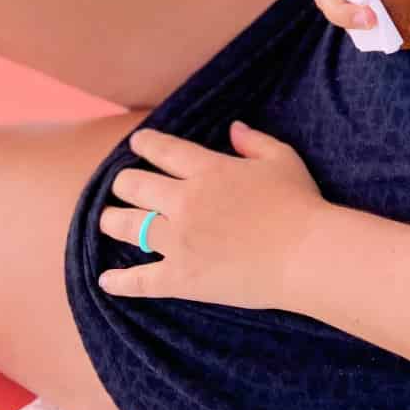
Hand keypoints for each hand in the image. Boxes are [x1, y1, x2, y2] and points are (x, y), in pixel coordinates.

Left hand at [97, 123, 322, 309]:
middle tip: (122, 186)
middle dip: (125, 183)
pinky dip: (118, 281)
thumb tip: (234, 128)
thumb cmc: (299, 203)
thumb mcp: (282, 159)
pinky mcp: (180, 278)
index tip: (136, 143)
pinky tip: (105, 280)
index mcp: (209, 170)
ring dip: (113, 221)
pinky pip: (139, 280)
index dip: (146, 144)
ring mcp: (178, 241)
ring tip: (108, 220)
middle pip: (136, 186)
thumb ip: (254, 141)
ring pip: (128, 227)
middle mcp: (185, 202)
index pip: (164, 151)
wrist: (304, 254)